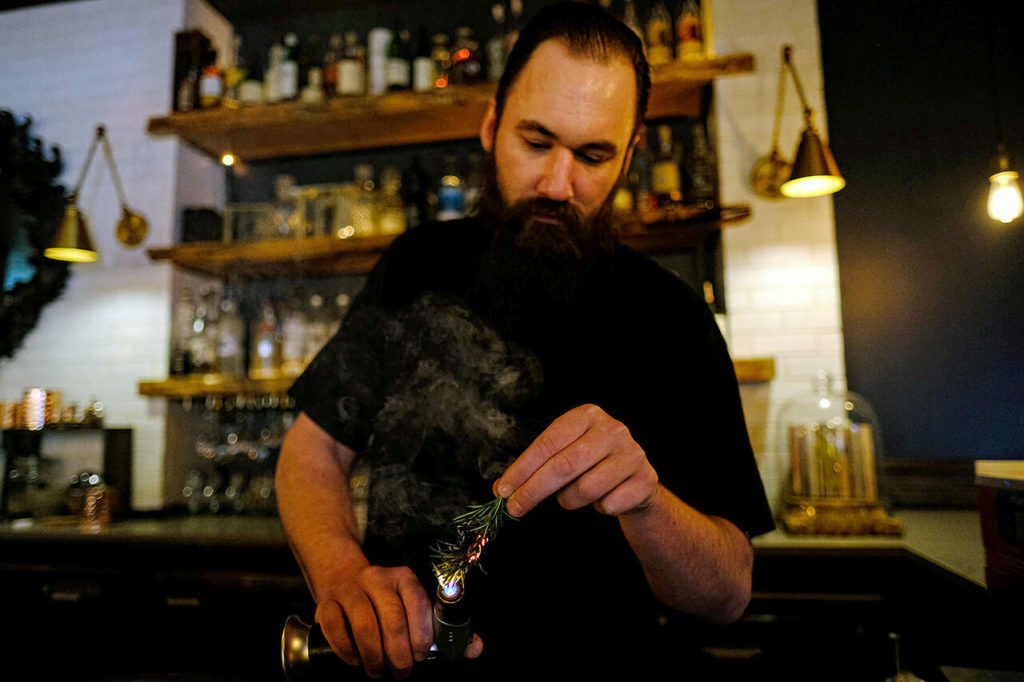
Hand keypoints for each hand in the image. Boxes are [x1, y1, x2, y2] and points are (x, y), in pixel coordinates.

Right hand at [315, 564, 482, 678]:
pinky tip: (356, 661)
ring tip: (379, 670)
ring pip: (364, 625)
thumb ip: (445, 630)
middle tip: (402, 671)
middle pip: (392, 619)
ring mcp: (350, 590)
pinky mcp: (326, 604)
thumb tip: (476, 648)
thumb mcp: (414, 606)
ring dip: (374, 656)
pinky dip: (347, 650)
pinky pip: (335, 628)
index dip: (421, 633)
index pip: (417, 602)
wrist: (342, 576)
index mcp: (403, 577)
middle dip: (399, 653)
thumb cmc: (386, 602)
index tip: (421, 656)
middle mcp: (376, 578)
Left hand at [493, 404, 658, 517]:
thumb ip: (535, 467)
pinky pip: (608, 505)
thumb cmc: (592, 465)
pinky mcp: (645, 480)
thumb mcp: (565, 454)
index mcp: (588, 415)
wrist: (636, 481)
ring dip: (570, 500)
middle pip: (564, 465)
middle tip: (515, 508)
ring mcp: (632, 454)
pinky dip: (599, 508)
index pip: (548, 443)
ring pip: (586, 488)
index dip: (523, 468)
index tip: (503, 490)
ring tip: (572, 496)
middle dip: (534, 490)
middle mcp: (613, 429)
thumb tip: (501, 489)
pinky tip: (605, 498)